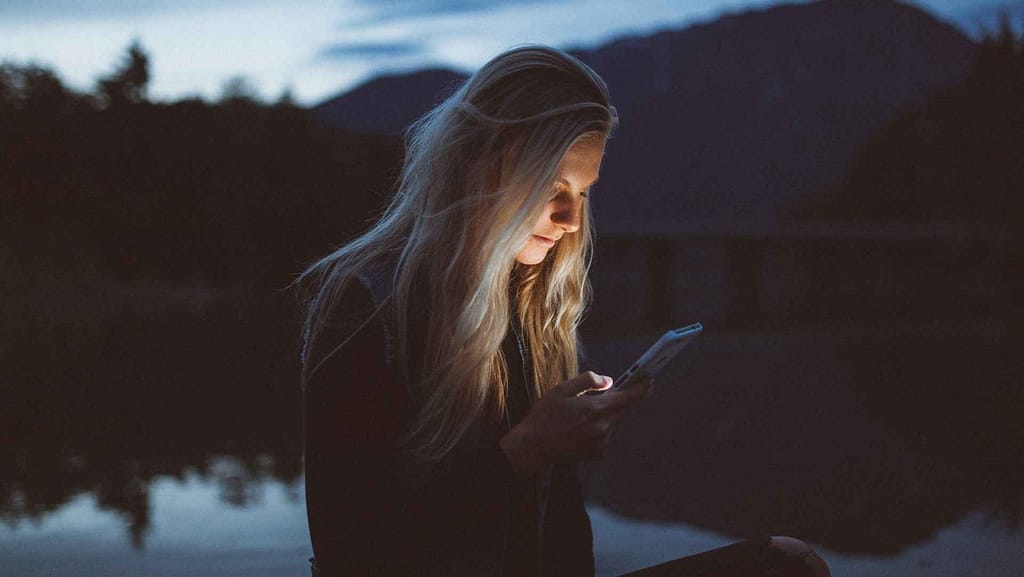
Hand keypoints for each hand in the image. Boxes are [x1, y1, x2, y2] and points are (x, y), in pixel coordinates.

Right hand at [499, 371, 650, 473]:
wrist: (534, 447)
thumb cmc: (545, 416)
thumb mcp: (561, 390)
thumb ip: (587, 381)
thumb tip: (608, 381)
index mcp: (595, 409)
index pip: (628, 397)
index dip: (641, 388)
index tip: (650, 380)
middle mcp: (603, 427)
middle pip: (623, 410)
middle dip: (620, 400)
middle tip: (608, 393)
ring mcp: (602, 442)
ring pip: (613, 422)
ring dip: (606, 415)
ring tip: (581, 414)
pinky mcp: (598, 453)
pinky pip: (606, 435)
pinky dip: (599, 428)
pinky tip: (579, 428)